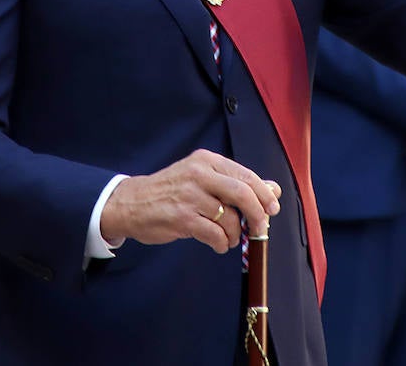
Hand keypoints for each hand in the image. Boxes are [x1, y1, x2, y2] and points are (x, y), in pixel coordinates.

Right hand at [98, 149, 281, 254]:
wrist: (131, 203)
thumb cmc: (172, 191)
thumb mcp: (203, 179)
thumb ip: (236, 183)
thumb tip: (274, 189)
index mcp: (207, 161)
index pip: (246, 176)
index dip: (264, 194)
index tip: (273, 209)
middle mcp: (199, 174)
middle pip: (243, 193)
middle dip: (258, 214)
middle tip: (261, 228)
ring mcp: (190, 196)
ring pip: (230, 219)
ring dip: (236, 234)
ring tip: (229, 238)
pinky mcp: (181, 218)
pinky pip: (215, 235)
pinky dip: (222, 243)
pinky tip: (218, 244)